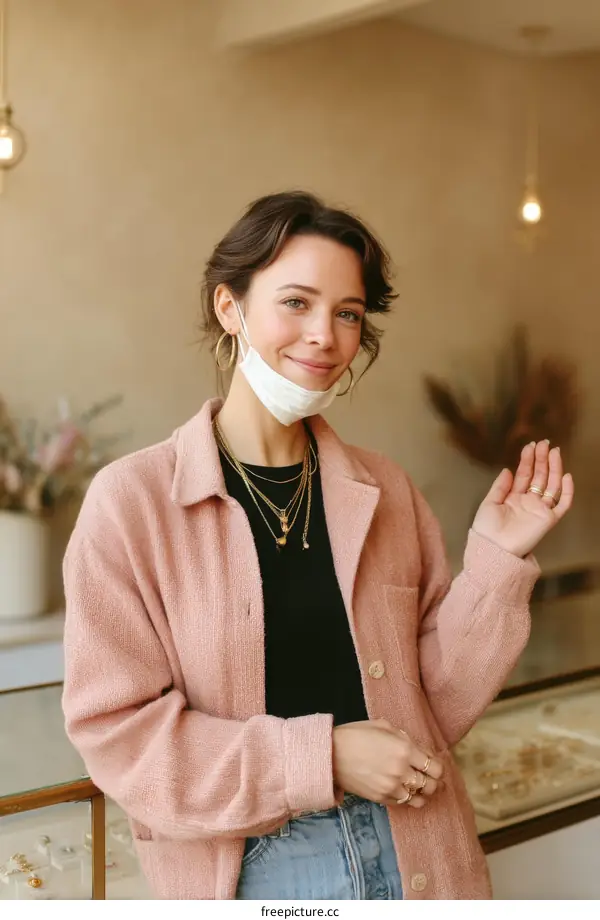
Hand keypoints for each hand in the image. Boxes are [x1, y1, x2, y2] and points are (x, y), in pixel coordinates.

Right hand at [332, 719, 442, 808]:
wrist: (331, 755)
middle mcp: (402, 771)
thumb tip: (420, 750)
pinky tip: (406, 792)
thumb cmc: (356, 735)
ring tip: (422, 789)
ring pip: (419, 798)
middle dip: (435, 783)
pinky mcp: (382, 798)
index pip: (435, 767)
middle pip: (431, 785)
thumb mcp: (383, 727)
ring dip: (423, 794)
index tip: (436, 767)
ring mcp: (392, 787)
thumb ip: (405, 738)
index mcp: (404, 749)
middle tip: (434, 780)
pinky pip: (403, 803)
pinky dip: (408, 798)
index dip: (439, 768)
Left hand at [472, 440, 573, 557]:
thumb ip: (500, 486)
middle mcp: (529, 502)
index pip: (524, 475)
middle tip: (544, 443)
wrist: (493, 549)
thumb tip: (508, 469)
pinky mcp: (548, 520)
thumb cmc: (487, 529)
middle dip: (542, 459)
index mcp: (514, 498)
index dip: (527, 460)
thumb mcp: (489, 503)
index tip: (530, 446)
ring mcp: (540, 510)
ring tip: (553, 451)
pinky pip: (562, 505)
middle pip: (539, 477)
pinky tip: (566, 476)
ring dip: (554, 468)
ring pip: (551, 485)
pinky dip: (567, 491)